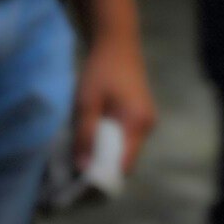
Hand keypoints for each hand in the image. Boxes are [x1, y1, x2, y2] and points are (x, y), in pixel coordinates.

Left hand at [71, 26, 156, 177]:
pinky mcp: (139, 116)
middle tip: (76, 167)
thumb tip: (82, 167)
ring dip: (103, 153)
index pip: (125, 166)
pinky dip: (108, 143)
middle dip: (101, 167)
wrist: (116, 42)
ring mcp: (145, 121)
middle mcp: (147, 125)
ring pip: (124, 150)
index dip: (104, 177)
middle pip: (124, 160)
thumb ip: (85, 135)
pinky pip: (124, 139)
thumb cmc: (101, 70)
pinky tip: (92, 136)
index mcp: (138, 123)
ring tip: (81, 150)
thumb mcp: (87, 103)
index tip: (81, 181)